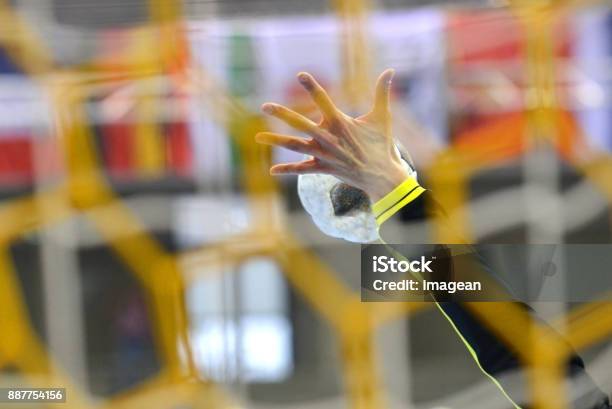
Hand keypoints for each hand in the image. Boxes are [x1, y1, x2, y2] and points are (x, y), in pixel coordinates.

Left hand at [255, 69, 410, 201]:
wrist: (382, 175)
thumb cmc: (382, 145)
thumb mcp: (382, 117)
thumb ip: (382, 92)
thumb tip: (391, 70)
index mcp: (341, 123)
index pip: (323, 100)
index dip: (311, 86)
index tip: (300, 74)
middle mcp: (329, 138)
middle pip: (301, 123)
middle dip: (282, 114)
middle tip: (264, 106)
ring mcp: (324, 154)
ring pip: (296, 147)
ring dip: (276, 141)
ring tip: (258, 138)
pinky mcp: (324, 168)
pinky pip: (302, 169)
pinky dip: (287, 170)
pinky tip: (272, 170)